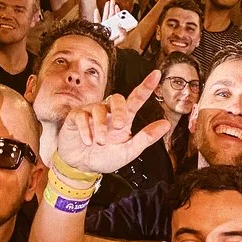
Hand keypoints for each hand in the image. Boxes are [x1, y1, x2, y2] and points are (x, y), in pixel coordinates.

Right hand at [51, 70, 173, 175]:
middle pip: (116, 98)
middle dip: (119, 110)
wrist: (81, 167)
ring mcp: (91, 112)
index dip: (146, 86)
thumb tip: (166, 124)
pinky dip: (85, 130)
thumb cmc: (105, 157)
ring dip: (100, 127)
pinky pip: (81, 116)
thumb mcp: (128, 151)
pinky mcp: (76, 117)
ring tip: (100, 142)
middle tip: (119, 126)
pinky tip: (88, 141)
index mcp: (124, 118)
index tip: (157, 74)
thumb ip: (146, 138)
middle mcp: (108, 112)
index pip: (136, 98)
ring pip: (98, 108)